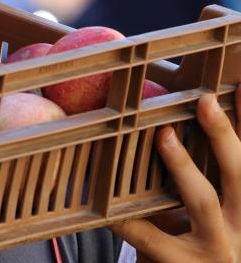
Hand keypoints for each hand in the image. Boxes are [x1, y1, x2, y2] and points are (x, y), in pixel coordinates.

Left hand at [112, 85, 240, 261]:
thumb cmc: (197, 236)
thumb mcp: (210, 201)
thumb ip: (206, 164)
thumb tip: (196, 101)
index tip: (239, 87)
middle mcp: (240, 227)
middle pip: (239, 176)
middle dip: (224, 136)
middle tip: (205, 101)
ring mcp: (214, 249)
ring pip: (203, 203)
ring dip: (184, 165)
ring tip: (164, 136)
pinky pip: (150, 237)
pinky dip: (127, 217)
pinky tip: (107, 200)